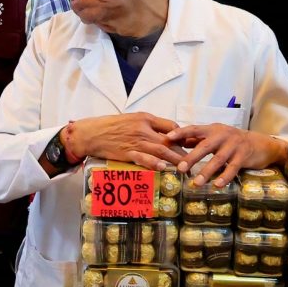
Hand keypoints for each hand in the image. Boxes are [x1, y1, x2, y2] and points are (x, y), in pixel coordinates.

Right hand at [67, 113, 184, 169]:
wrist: (91, 134)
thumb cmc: (111, 126)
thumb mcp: (132, 119)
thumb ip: (149, 124)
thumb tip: (166, 132)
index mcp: (145, 118)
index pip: (171, 126)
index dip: (183, 136)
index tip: (191, 144)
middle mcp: (143, 129)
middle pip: (170, 140)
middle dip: (184, 150)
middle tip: (196, 160)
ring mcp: (136, 142)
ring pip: (161, 150)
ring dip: (175, 159)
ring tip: (186, 167)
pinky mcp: (128, 153)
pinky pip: (144, 158)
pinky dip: (154, 163)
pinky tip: (162, 167)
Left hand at [167, 124, 287, 188]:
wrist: (261, 144)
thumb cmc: (232, 141)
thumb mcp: (215, 137)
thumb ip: (198, 140)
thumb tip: (176, 142)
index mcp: (213, 129)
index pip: (194, 129)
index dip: (181, 132)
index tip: (168, 137)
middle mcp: (223, 135)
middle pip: (205, 146)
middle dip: (192, 157)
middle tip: (181, 168)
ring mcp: (234, 145)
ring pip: (218, 159)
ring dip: (206, 171)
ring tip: (196, 183)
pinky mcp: (244, 156)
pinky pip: (233, 168)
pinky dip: (224, 177)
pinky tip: (216, 185)